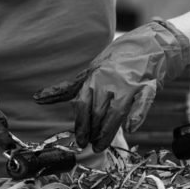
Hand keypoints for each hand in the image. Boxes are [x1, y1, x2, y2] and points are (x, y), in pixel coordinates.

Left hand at [33, 19, 189, 151]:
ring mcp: (131, 83)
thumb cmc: (118, 59)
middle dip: (93, 131)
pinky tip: (131, 128)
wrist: (152, 44)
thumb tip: (37, 98)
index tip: (79, 140)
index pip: (83, 104)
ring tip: (102, 145)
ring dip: (109, 131)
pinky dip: (137, 115)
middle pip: (99, 111)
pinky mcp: (150, 86)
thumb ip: (68, 87)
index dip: (81, 124)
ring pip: (117, 112)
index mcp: (95, 76)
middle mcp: (111, 80)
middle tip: (91, 145)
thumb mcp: (92, 70)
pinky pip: (143, 102)